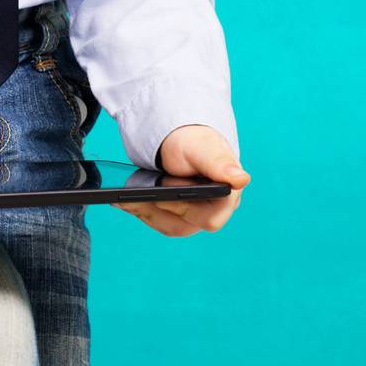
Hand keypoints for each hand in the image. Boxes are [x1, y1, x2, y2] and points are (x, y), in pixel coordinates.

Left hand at [114, 124, 249, 235]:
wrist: (182, 139)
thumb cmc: (196, 141)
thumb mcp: (204, 148)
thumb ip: (220, 163)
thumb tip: (241, 179)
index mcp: (226, 195)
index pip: (210, 219)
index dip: (185, 208)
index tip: (165, 188)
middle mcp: (214, 209)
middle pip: (184, 225)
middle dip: (159, 208)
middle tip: (134, 196)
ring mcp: (195, 215)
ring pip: (169, 226)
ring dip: (147, 212)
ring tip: (124, 200)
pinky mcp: (178, 216)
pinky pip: (160, 221)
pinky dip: (143, 211)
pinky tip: (125, 202)